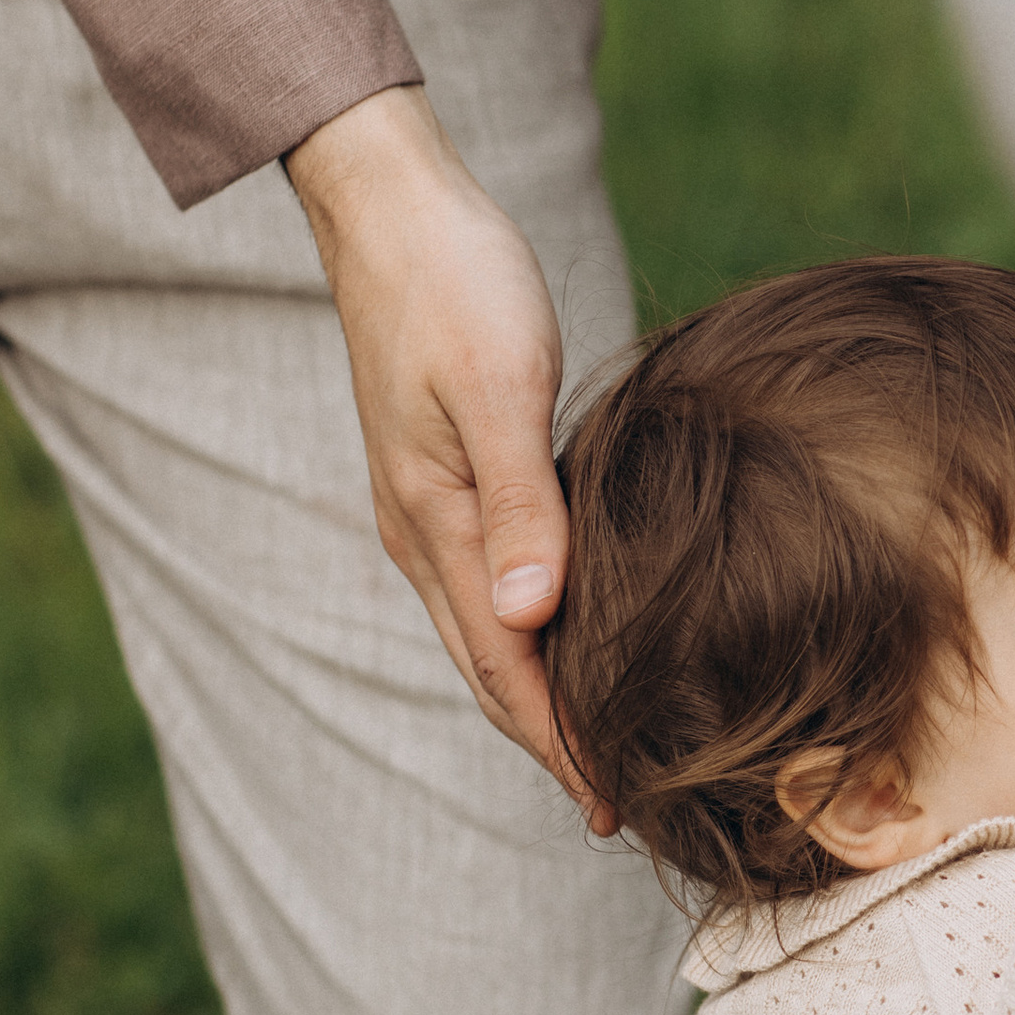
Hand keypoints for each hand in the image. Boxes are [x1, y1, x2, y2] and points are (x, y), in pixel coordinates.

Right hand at [286, 84, 592, 800]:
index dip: (558, 742)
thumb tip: (532, 619)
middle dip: (550, 741)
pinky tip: (579, 633)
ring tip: (604, 744)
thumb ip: (520, 504)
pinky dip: (534, 630)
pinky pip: (490, 581)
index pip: (502, 667)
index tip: (612, 807)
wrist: (395, 207)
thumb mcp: (497, 387)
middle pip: (490, 668)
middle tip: (618, 807)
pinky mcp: (447, 475)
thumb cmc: (457, 283)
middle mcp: (423, 532)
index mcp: (434, 524)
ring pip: (487, 631)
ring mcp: (428, 507)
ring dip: (539, 694)